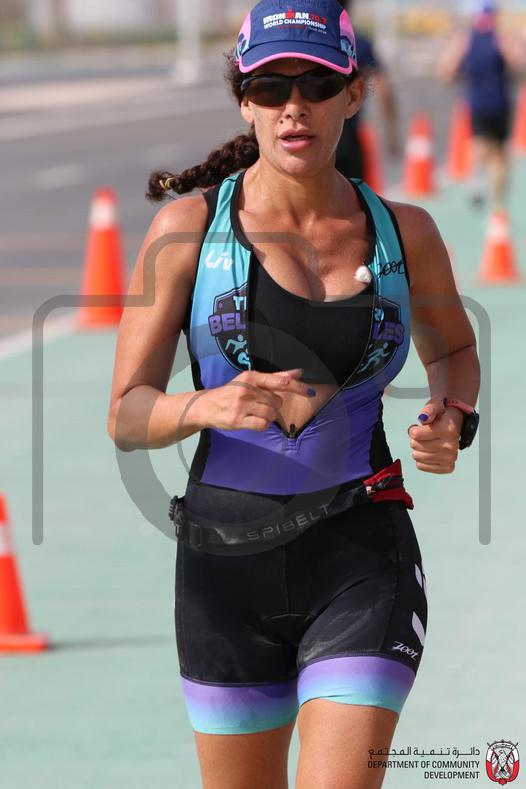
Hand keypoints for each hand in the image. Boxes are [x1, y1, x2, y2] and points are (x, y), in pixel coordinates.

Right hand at [197, 368, 314, 432]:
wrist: (207, 406)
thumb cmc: (232, 392)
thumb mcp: (251, 381)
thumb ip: (275, 377)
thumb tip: (297, 372)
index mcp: (251, 377)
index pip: (280, 381)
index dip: (297, 387)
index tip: (310, 391)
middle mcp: (247, 389)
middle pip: (277, 400)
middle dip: (274, 405)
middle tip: (259, 404)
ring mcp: (242, 405)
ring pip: (271, 414)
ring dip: (268, 416)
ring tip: (254, 412)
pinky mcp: (238, 420)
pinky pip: (263, 425)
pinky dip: (262, 425)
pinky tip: (253, 421)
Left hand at [407, 397, 463, 473]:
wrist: (455, 421)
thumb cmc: (442, 414)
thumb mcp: (435, 405)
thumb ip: (428, 409)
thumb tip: (423, 417)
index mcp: (448, 430)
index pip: (416, 435)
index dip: (413, 430)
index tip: (419, 427)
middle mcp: (451, 446)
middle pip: (415, 446)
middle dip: (415, 439)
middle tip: (424, 435)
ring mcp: (450, 458)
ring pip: (417, 457)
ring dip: (418, 449)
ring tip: (426, 442)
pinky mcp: (447, 467)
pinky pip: (421, 466)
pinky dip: (421, 459)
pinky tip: (429, 452)